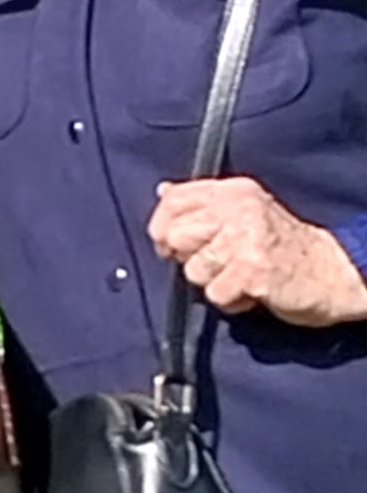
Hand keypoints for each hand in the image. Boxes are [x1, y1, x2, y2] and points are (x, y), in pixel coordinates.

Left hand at [147, 176, 366, 327]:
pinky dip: (231, 301)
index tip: (171, 246)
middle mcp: (239, 209)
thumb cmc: (283, 246)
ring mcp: (246, 239)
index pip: (174, 201)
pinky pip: (215, 295)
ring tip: (241, 276)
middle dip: (189, 259)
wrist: (330, 272)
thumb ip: (203, 203)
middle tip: (219, 264)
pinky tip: (251, 291)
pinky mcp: (253, 271)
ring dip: (213, 283)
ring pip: (193, 270)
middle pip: (176, 236)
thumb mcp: (245, 211)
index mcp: (233, 192)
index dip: (162, 227)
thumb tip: (163, 192)